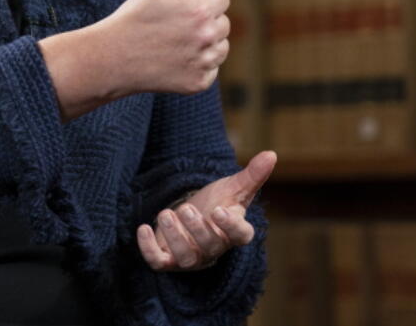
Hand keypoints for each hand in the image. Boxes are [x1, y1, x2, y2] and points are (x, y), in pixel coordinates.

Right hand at [40, 0, 228, 118]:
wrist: (112, 59)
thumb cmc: (133, 19)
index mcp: (201, 11)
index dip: (199, 0)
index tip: (177, 7)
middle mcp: (207, 38)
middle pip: (223, 23)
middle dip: (203, 22)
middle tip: (171, 27)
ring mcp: (204, 63)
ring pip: (220, 47)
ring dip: (204, 44)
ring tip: (173, 44)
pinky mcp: (199, 83)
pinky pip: (211, 69)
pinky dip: (197, 66)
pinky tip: (173, 61)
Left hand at [137, 150, 276, 271]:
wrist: (191, 217)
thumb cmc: (217, 204)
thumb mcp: (233, 188)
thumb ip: (252, 174)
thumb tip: (272, 154)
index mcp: (232, 231)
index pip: (240, 235)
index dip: (231, 227)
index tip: (219, 210)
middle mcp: (213, 248)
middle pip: (210, 246)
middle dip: (197, 229)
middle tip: (187, 209)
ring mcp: (191, 256)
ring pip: (186, 257)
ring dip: (175, 237)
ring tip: (166, 213)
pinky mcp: (168, 260)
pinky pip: (159, 262)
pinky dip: (149, 249)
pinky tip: (143, 228)